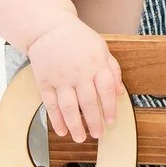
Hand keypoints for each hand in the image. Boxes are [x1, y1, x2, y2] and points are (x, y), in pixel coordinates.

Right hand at [25, 19, 123, 143]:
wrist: (49, 28)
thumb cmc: (78, 39)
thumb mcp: (101, 48)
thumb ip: (113, 70)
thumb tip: (120, 93)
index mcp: (96, 64)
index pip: (106, 90)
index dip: (110, 108)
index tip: (111, 121)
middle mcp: (79, 73)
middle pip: (89, 102)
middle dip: (94, 121)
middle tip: (98, 134)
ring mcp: (61, 79)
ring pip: (69, 107)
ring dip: (75, 125)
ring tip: (80, 138)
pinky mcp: (45, 82)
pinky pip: (51, 104)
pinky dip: (56, 120)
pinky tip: (62, 131)